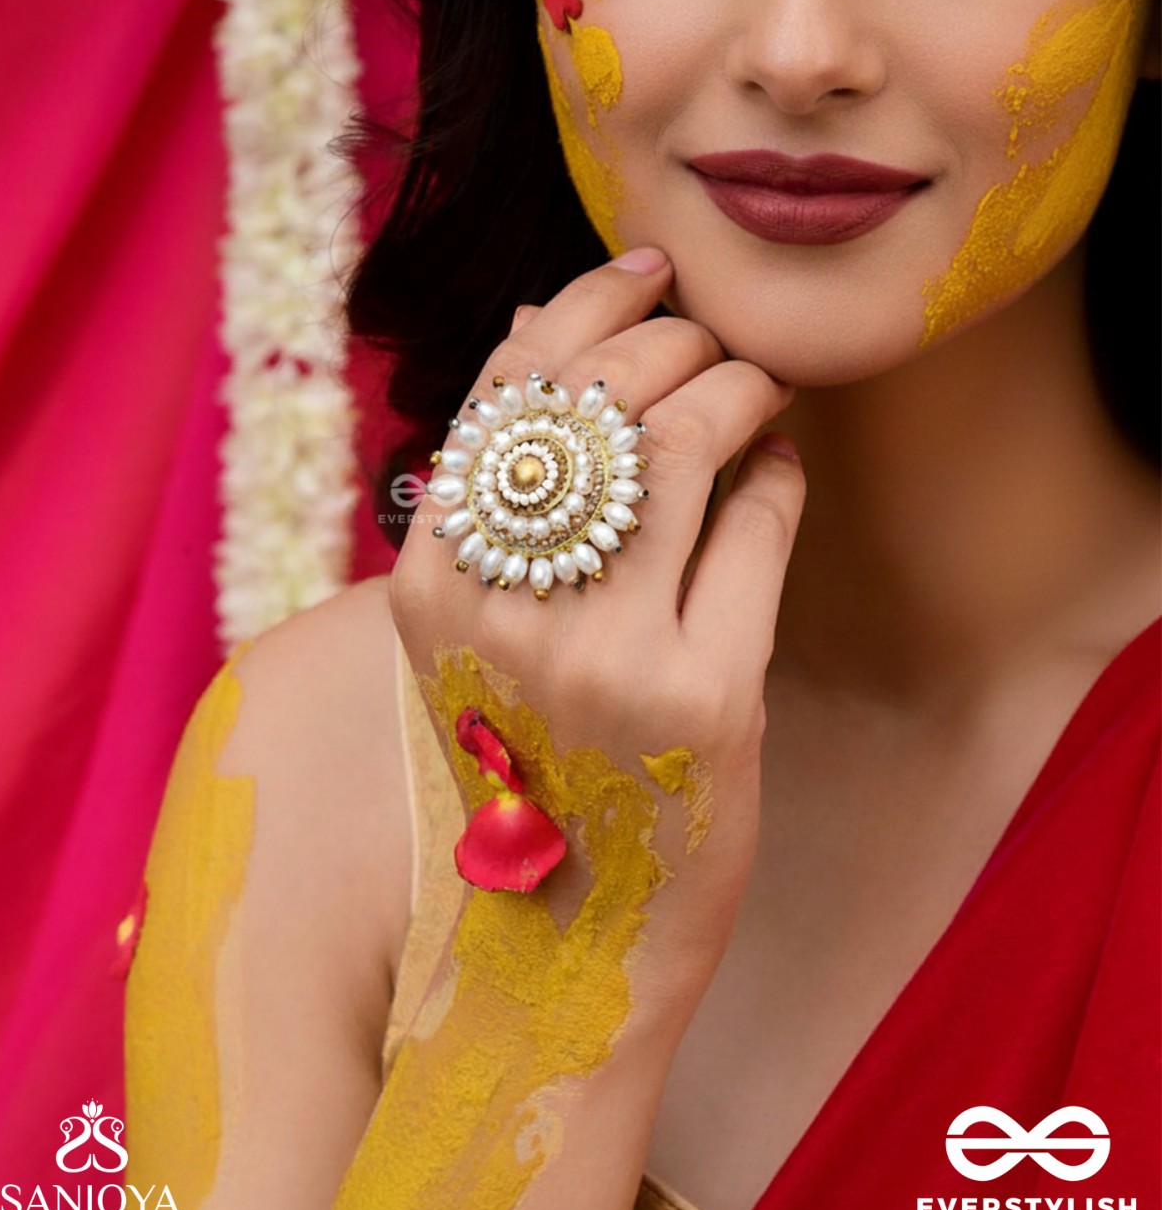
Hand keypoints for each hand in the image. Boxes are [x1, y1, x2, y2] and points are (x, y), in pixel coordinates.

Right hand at [389, 247, 804, 970]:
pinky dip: (781, 475)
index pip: (506, 390)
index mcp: (429, 587)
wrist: (570, 938)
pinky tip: (780, 471)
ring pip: (689, 442)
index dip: (588, 305)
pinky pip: (761, 526)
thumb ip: (501, 484)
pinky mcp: (705, 698)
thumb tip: (542, 316)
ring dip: (741, 387)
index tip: (646, 270)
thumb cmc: (529, 763)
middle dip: (680, 340)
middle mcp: (505, 613)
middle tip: (714, 348)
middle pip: (606, 398)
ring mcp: (607, 657)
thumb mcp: (477, 630)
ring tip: (757, 393)